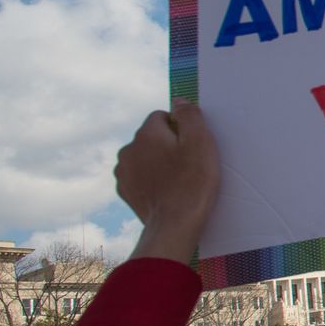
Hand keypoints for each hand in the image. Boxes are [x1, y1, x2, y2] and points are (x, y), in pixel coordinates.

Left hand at [117, 103, 222, 264]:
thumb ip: (189, 115)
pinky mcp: (125, 190)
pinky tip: (166, 190)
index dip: (180, 128)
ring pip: (144, 156)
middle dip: (168, 144)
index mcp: (146, 134)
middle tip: (188, 163)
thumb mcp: (201, 142)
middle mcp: (128, 149)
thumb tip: (178, 101)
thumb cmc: (192, 183)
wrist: (174, 225)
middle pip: (151, 136)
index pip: (161, 116)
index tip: (192, 145)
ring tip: (177, 179)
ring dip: (158, 161)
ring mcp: (123, 171)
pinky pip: (139, 175)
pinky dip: (151, 178)